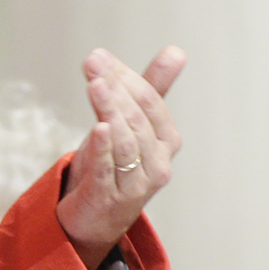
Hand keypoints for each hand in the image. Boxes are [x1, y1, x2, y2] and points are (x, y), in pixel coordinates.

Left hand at [55, 46, 185, 269]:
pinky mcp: (111, 199)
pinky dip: (105, 148)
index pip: (150, 103)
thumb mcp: (128, 125)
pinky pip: (110, 170)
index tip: (99, 57)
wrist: (92, 218)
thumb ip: (151, 90)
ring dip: (110, 110)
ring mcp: (137, 183)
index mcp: (166, 140)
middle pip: (138, 119)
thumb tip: (177, 51)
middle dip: (114, 88)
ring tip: (94, 85)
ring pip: (126, 141)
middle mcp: (158, 162)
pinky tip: (98, 128)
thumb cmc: (112, 166)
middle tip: (91, 64)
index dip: (125, 78)